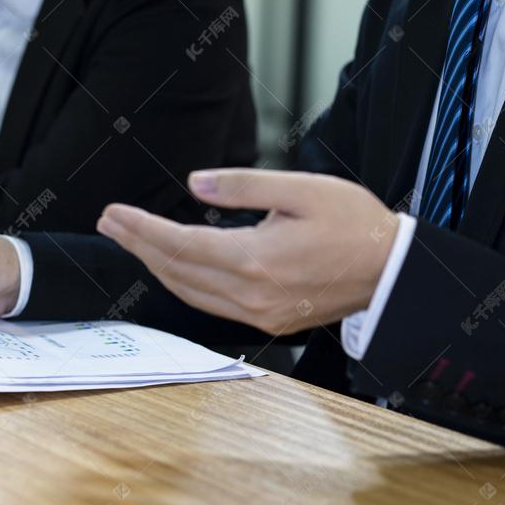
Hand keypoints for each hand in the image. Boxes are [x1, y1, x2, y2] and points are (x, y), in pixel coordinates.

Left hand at [97, 169, 399, 335]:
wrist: (394, 270)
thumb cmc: (354, 223)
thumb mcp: (301, 189)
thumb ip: (242, 186)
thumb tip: (193, 184)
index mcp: (256, 259)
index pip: (181, 245)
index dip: (142, 229)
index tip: (115, 213)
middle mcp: (251, 294)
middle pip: (177, 270)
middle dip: (138, 245)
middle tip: (110, 222)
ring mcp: (258, 312)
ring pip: (189, 292)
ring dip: (155, 265)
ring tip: (130, 240)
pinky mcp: (267, 320)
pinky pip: (209, 304)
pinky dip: (183, 284)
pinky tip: (171, 266)